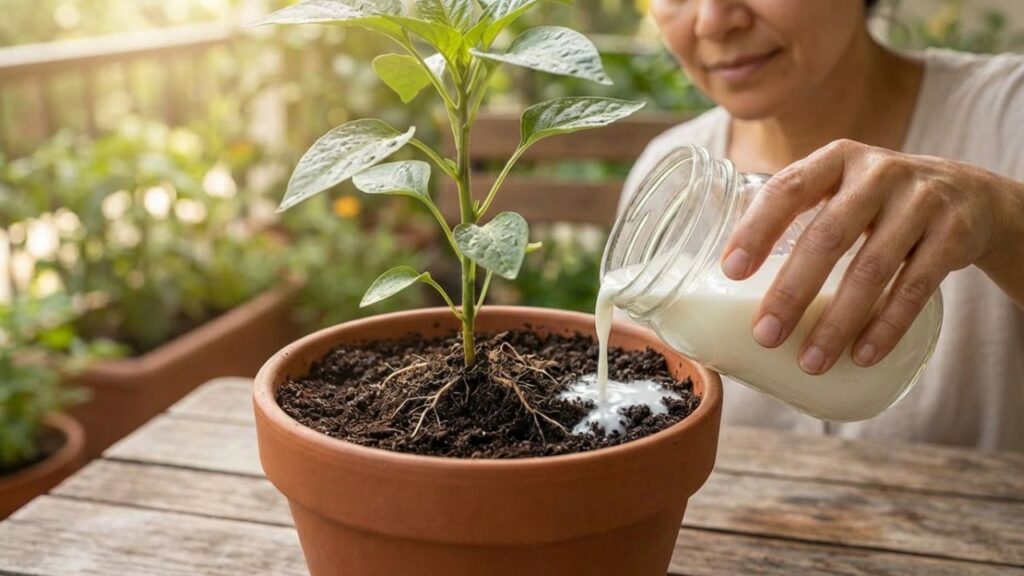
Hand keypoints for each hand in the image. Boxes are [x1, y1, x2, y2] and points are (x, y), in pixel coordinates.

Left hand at [719, 139, 1023, 374]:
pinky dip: (886, 326)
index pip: (787, 189)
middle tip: (765, 336)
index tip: (730, 271)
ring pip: (871, 269)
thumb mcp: (841, 188)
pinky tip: (862, 355)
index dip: (756, 229)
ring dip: (838, 322)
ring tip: (811, 362)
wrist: (972, 195)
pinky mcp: (954, 234)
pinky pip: (916, 288)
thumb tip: (724, 277)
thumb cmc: (879, 202)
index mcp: (836, 159)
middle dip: (792, 292)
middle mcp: (878, 173)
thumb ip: (796, 214)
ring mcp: (921, 201)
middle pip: (827, 236)